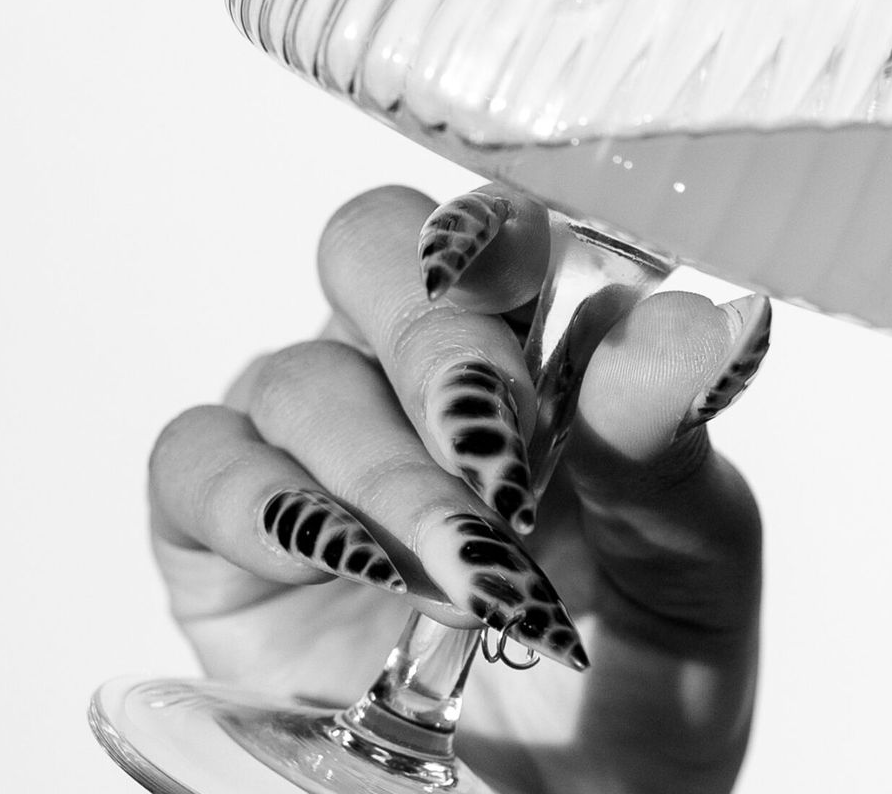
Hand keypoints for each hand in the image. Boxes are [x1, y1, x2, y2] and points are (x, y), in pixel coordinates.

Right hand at [146, 185, 769, 793]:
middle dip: (438, 343)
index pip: (499, 222)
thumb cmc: (646, 669)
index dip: (498, 236)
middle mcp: (410, 365)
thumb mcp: (691, 563)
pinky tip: (352, 567)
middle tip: (501, 452)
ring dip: (391, 474)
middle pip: (370, 248)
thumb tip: (682, 325)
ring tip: (474, 576)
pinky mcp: (222, 531)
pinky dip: (270, 508)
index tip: (539, 298)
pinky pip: (200, 466)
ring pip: (300, 375)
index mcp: (536, 337)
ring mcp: (311, 441)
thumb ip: (668, 444)